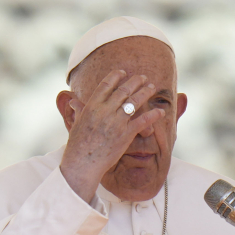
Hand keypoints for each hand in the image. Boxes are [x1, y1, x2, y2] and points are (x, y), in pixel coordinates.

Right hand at [58, 69, 164, 200]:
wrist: (83, 163)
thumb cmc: (77, 145)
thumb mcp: (76, 123)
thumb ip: (79, 110)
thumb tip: (73, 101)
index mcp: (91, 106)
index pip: (106, 85)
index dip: (115, 76)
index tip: (123, 72)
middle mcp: (105, 111)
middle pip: (123, 91)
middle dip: (135, 82)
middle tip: (143, 77)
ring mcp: (116, 122)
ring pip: (134, 102)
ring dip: (145, 92)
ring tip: (152, 86)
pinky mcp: (125, 134)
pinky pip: (142, 122)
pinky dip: (153, 115)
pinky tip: (161, 111)